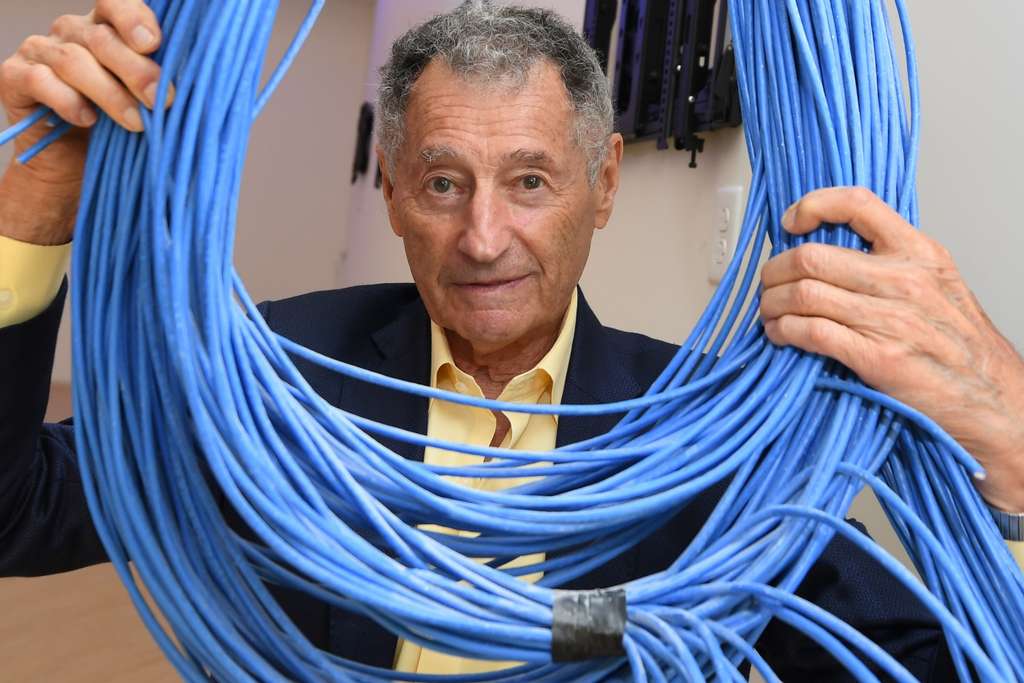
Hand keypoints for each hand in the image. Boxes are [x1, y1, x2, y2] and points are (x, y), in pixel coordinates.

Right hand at [0, 0, 171, 244]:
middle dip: (136, 71)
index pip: (116, 3)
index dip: (134, 18)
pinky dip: (66, 101)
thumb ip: (168, 90)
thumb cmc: (119, 134)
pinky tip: (88, 120)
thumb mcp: (150, 109)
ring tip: (136, 124)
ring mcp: (40, 51)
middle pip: (101, 38)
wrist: (74, 172)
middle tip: (163, 101)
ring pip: (73, 60)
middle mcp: (72, 32)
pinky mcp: (13, 77)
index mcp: (107, 29)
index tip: (154, 43)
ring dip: (109, 94)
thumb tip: (209, 90)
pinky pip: (39, 80)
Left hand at [760, 187, 1023, 511]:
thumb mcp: (938, 285)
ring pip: (803, 293)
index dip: (813, 206)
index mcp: (919, 252)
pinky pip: (811, 332)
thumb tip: (830, 254)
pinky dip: (784, 332)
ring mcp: (891, 319)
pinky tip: (781, 336)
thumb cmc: (961, 347)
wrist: (996, 402)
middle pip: (811, 256)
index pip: (858, 204)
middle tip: (769, 284)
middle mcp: (904, 279)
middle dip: (775, 271)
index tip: (791, 223)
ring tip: (771, 314)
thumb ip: (891, 265)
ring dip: (773, 304)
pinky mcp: (877, 357)